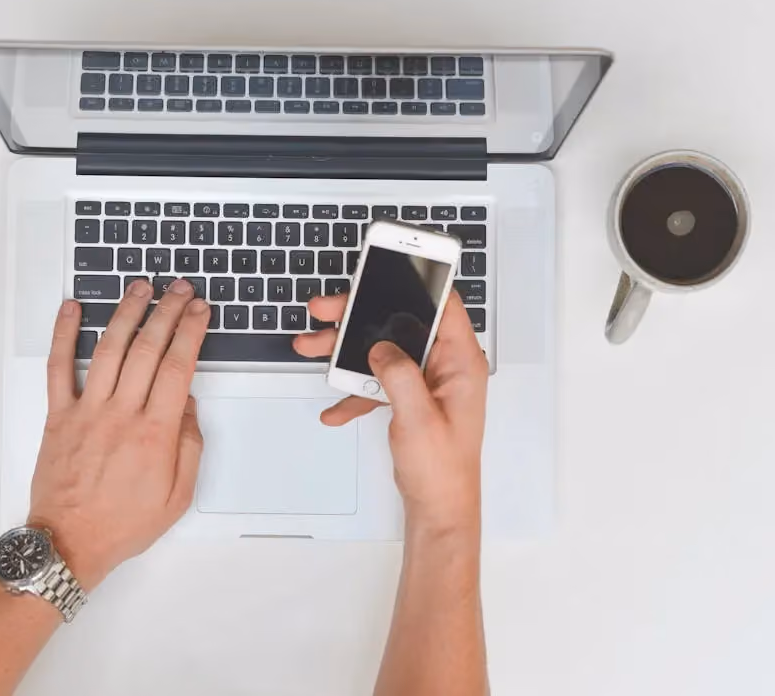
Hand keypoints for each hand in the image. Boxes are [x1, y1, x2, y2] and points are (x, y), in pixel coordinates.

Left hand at [28, 278, 208, 589]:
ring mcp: (87, 411)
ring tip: (140, 287)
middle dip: (167, 312)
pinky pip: (59, 367)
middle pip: (148, 349)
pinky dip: (64, 335)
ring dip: (126, 313)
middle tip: (180, 290)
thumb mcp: (177, 495)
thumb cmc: (123, 524)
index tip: (200, 311)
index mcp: (154, 434)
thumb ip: (189, 446)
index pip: (177, 367)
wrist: (70, 543)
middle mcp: (121, 414)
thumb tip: (187, 403)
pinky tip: (72, 309)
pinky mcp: (59, 416)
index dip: (191, 332)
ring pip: (109, 349)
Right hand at [292, 293, 488, 537]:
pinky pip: (377, 380)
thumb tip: (380, 348)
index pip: (444, 305)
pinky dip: (354, 388)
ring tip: (314, 346)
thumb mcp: (419, 418)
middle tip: (328, 309)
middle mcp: (446, 366)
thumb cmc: (443, 469)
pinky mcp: (410, 397)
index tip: (390, 267)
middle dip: (361, 315)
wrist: (438, 507)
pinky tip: (336, 406)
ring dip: (347, 351)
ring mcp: (427, 381)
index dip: (418, 281)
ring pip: (383, 349)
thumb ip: (398, 375)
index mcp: (460, 362)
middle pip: (402, 322)